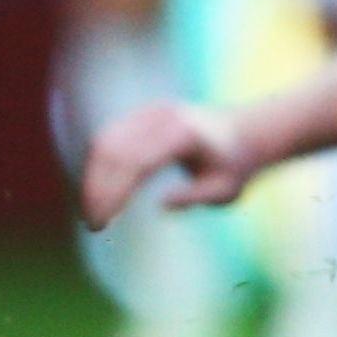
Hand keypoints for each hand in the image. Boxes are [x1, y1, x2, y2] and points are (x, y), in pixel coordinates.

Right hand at [78, 100, 263, 228]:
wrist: (245, 134)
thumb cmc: (234, 168)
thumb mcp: (225, 190)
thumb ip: (196, 196)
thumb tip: (160, 204)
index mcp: (184, 133)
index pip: (135, 162)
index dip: (112, 193)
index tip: (102, 223)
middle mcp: (163, 116)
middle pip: (112, 151)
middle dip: (95, 190)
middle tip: (94, 225)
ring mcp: (150, 111)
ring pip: (103, 143)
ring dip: (91, 179)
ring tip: (93, 214)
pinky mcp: (140, 113)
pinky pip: (107, 138)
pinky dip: (96, 166)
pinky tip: (97, 193)